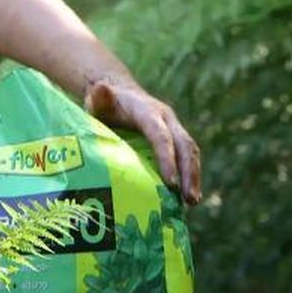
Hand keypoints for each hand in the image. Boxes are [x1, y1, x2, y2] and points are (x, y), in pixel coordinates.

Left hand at [85, 79, 201, 204]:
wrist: (120, 96)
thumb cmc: (104, 105)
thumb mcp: (97, 102)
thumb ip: (98, 100)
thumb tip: (100, 89)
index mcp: (148, 112)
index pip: (161, 136)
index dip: (167, 159)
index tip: (170, 183)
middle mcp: (167, 120)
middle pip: (185, 145)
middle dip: (189, 172)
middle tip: (189, 199)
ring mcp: (174, 130)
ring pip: (190, 153)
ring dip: (193, 177)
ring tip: (192, 203)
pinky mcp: (175, 141)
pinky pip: (187, 158)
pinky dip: (190, 177)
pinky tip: (187, 200)